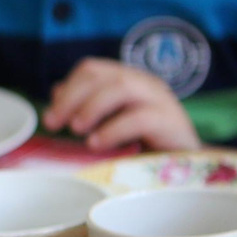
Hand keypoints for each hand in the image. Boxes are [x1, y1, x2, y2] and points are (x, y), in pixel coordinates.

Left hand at [45, 57, 198, 151]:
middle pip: (103, 75)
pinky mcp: (171, 121)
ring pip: (121, 87)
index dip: (67, 89)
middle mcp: (144, 83)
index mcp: (127, 80)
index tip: (50, 118)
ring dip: (92, 107)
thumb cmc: (144, 145)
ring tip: (76, 130)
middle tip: (55, 124)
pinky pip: (140, 117)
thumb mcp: (109, 125)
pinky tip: (96, 144)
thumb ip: (86, 107)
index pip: (92, 69)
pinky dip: (113, 129)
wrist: (186, 166)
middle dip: (72, 98)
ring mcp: (159, 99)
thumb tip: (56, 91)